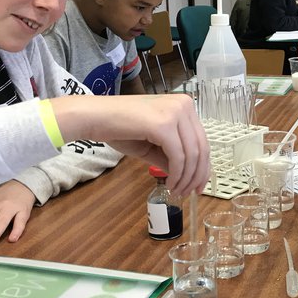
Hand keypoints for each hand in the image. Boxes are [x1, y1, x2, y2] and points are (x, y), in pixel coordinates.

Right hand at [53, 94, 209, 196]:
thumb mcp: (152, 144)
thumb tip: (187, 176)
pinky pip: (178, 156)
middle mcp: (184, 104)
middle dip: (198, 174)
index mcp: (184, 105)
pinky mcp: (163, 124)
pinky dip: (177, 174)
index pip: (202, 139)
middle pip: (201, 147)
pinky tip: (171, 184)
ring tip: (178, 191)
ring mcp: (174, 112)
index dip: (204, 165)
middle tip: (192, 193)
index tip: (199, 184)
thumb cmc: (118, 128)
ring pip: (192, 154)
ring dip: (187, 178)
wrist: (94, 117)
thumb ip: (171, 156)